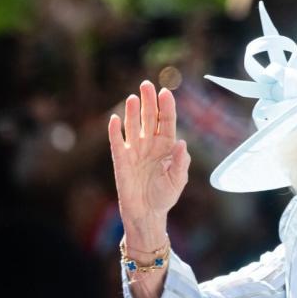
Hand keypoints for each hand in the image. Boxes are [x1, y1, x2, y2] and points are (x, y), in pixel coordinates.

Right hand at [107, 80, 189, 243]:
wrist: (147, 212)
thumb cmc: (164, 195)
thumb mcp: (178, 180)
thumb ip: (180, 162)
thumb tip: (181, 143)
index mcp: (166, 146)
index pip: (166, 121)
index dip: (166, 107)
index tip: (165, 92)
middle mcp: (150, 144)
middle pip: (149, 117)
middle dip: (148, 101)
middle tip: (147, 85)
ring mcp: (135, 150)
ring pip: (133, 125)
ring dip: (132, 112)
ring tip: (133, 97)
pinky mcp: (121, 159)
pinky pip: (117, 142)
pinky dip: (115, 130)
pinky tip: (115, 119)